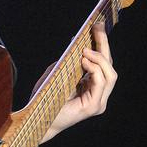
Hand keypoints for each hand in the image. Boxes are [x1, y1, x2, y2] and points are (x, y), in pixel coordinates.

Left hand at [40, 25, 116, 142]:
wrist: (36, 120)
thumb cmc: (45, 99)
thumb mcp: (58, 73)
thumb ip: (69, 61)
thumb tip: (76, 41)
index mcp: (92, 88)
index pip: (104, 65)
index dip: (103, 45)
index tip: (98, 26)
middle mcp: (99, 96)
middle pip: (110, 68)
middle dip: (105, 46)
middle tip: (97, 29)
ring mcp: (98, 102)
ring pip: (110, 75)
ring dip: (99, 59)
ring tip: (86, 50)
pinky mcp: (93, 106)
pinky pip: (101, 83)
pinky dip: (95, 69)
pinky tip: (84, 61)